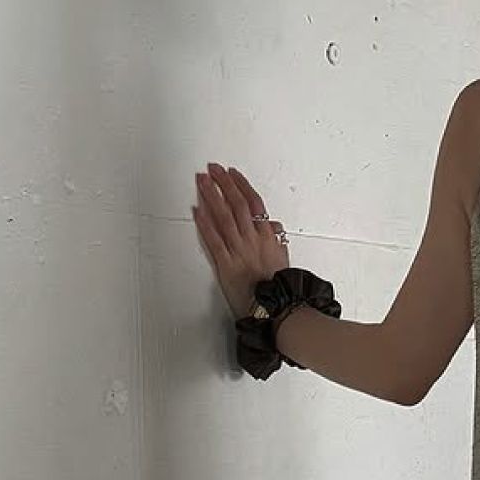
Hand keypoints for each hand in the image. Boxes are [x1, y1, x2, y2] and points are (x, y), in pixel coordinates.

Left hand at [192, 162, 291, 319]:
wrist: (276, 310)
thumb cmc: (279, 288)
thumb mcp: (282, 258)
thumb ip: (276, 239)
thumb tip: (271, 225)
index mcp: (268, 237)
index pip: (254, 203)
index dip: (241, 185)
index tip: (231, 173)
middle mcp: (253, 240)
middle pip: (237, 204)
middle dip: (223, 184)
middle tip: (212, 169)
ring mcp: (239, 252)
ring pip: (224, 217)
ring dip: (211, 196)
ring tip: (202, 181)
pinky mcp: (226, 265)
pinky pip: (214, 240)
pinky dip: (205, 224)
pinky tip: (197, 210)